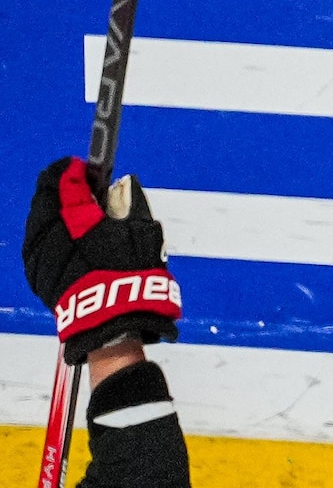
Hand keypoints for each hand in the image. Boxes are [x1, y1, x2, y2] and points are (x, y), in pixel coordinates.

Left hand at [26, 160, 177, 359]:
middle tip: (79, 187)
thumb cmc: (133, 275)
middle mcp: (49, 233)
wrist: (113, 321)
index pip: (65, 180)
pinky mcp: (35, 273)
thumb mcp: (142, 232)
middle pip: (45, 198)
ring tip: (73, 214)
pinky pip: (37, 243)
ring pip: (38, 221)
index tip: (85, 165)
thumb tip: (122, 184)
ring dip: (52, 212)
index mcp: (74, 217)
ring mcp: (38, 254)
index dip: (75, 169)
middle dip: (60, 189)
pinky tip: (66, 239)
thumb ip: (128, 203)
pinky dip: (49, 235)